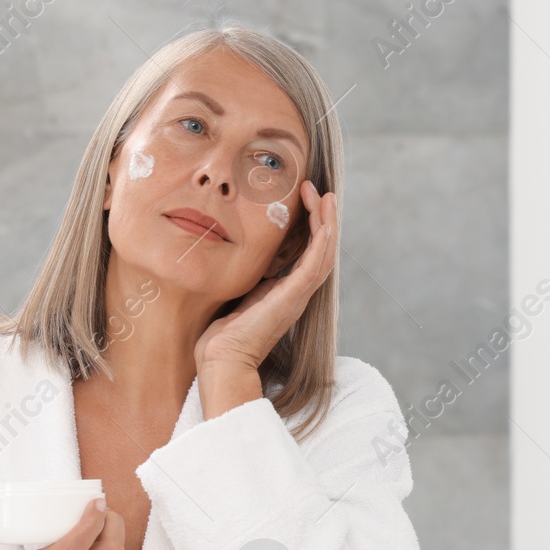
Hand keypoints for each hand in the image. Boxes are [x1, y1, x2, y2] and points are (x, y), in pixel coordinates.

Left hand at [193, 180, 337, 373]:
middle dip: (322, 216)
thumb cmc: (223, 334)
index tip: (304, 197)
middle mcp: (298, 292)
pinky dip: (323, 242)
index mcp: (286, 291)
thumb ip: (248, 277)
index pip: (307, 251)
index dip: (311, 224)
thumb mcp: (237, 294)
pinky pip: (315, 266)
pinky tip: (324, 222)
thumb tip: (240, 254)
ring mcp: (298, 296)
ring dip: (327, 222)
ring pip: (324, 253)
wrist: (222, 361)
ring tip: (324, 195)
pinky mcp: (292, 298)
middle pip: (322, 248)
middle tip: (318, 189)